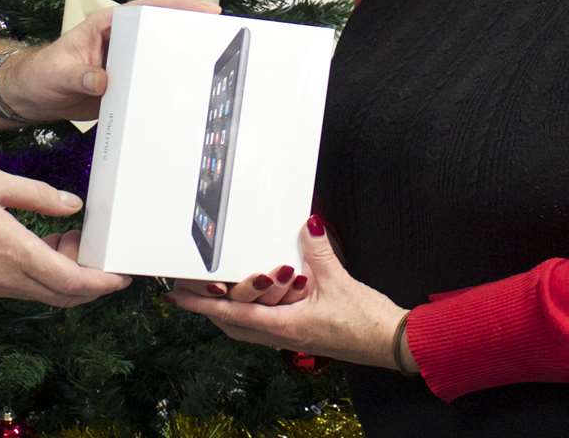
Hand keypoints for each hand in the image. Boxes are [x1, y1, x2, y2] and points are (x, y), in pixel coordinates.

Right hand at [0, 167, 130, 306]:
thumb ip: (37, 195)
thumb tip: (72, 205)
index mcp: (12, 251)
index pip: (71, 281)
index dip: (102, 283)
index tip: (122, 275)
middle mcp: (3, 278)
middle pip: (62, 296)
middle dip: (89, 282)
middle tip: (96, 252)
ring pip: (42, 294)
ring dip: (63, 276)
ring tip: (65, 240)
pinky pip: (20, 289)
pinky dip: (40, 276)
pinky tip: (38, 247)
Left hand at [1, 0, 219, 121]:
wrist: (31, 98)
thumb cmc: (40, 74)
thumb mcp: (57, 73)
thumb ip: (78, 76)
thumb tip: (103, 81)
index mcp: (106, 26)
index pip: (144, 9)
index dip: (175, 5)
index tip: (204, 7)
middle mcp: (120, 42)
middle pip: (160, 30)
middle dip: (190, 30)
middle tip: (222, 35)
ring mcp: (125, 64)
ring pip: (159, 57)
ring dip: (182, 60)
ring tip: (214, 66)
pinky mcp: (125, 86)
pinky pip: (150, 84)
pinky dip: (167, 88)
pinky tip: (187, 98)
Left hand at [168, 216, 406, 368]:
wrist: (393, 344)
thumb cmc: (366, 321)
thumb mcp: (338, 281)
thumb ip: (318, 251)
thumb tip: (306, 223)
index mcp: (283, 327)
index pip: (231, 314)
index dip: (201, 305)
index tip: (176, 298)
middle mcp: (282, 337)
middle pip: (233, 326)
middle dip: (209, 309)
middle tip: (189, 292)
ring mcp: (292, 338)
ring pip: (248, 327)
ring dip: (229, 311)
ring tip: (214, 294)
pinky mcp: (303, 335)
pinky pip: (266, 325)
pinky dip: (252, 311)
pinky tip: (256, 297)